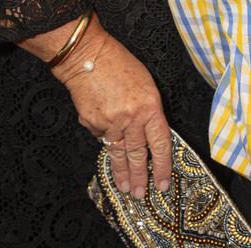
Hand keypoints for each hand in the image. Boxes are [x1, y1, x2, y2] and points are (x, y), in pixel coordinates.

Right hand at [52, 25, 171, 198]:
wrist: (88, 56)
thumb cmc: (119, 63)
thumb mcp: (145, 84)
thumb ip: (148, 110)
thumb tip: (147, 133)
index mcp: (149, 106)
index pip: (160, 143)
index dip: (162, 166)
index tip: (162, 184)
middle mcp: (130, 118)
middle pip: (137, 155)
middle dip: (140, 177)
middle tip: (141, 194)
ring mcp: (109, 123)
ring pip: (118, 154)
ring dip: (122, 173)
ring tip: (125, 188)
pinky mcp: (91, 124)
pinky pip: (101, 137)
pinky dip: (104, 139)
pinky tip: (106, 138)